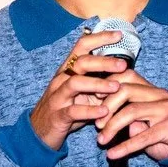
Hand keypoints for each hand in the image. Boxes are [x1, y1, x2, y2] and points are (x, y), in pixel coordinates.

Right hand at [29, 31, 129, 149]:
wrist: (41, 131)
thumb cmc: (67, 108)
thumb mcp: (85, 93)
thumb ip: (102, 82)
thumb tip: (126, 73)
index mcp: (69, 69)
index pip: (82, 46)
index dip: (100, 38)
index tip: (119, 35)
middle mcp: (62, 78)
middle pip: (80, 62)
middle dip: (103, 62)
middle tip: (123, 65)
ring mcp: (58, 96)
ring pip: (75, 83)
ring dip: (98, 84)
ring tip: (116, 87)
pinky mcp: (58, 115)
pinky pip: (73, 111)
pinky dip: (89, 111)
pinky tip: (104, 112)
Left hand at [95, 70, 167, 161]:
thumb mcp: (147, 121)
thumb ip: (131, 116)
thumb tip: (108, 117)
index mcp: (153, 90)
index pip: (127, 76)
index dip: (108, 85)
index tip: (94, 99)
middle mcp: (160, 95)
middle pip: (126, 90)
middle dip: (107, 106)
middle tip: (96, 123)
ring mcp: (166, 110)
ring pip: (131, 112)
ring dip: (112, 127)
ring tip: (101, 140)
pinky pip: (142, 137)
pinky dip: (124, 147)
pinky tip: (112, 154)